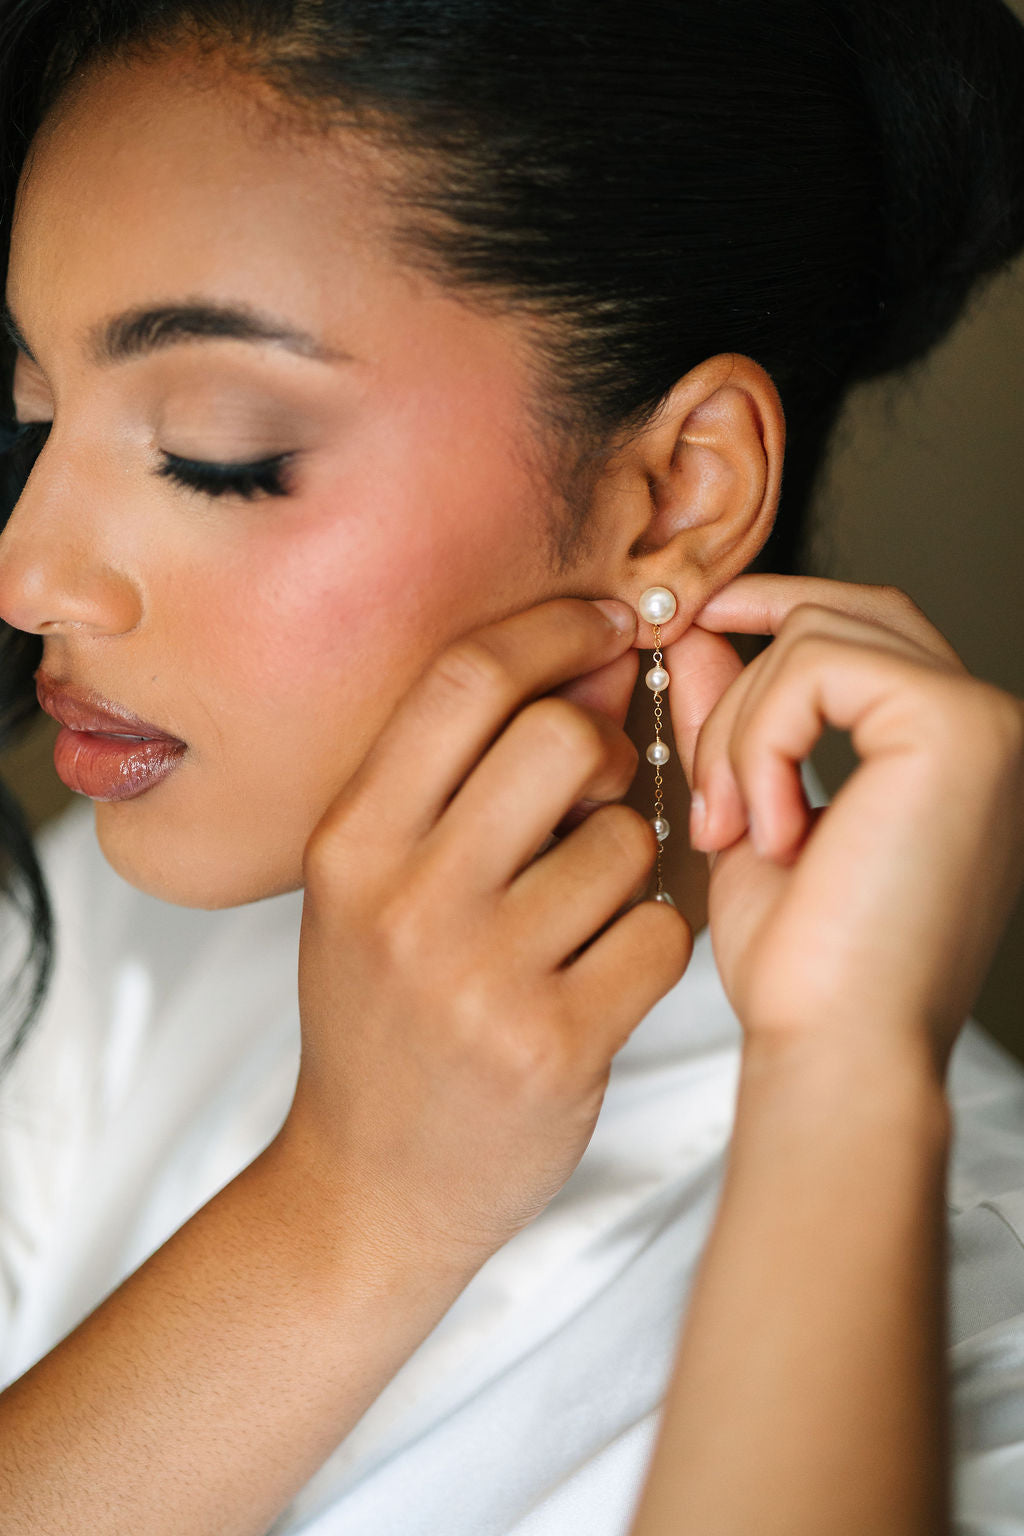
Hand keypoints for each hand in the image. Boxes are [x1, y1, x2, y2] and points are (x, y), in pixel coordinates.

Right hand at [284, 598, 690, 1273]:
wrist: (367, 1189)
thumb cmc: (382, 1019)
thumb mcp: (375, 888)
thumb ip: (461, 777)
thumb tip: (591, 661)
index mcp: (351, 843)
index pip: (465, 680)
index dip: (552, 630)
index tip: (605, 626)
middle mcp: (406, 901)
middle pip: (561, 738)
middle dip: (604, 752)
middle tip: (597, 793)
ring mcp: (481, 979)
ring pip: (627, 841)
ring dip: (630, 865)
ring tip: (582, 913)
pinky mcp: (556, 1047)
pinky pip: (659, 934)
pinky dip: (651, 942)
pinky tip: (604, 975)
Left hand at [665, 575, 1023, 1078]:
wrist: (837, 1053)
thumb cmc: (805, 971)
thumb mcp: (749, 816)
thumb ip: (731, 719)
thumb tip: (692, 638)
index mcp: (946, 755)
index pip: (865, 634)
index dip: (775, 613)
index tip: (693, 625)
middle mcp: (983, 728)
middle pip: (849, 611)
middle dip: (745, 641)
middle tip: (673, 678)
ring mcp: (981, 722)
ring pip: (816, 636)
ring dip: (737, 727)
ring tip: (725, 827)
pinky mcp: (955, 726)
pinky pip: (815, 665)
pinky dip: (759, 742)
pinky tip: (763, 830)